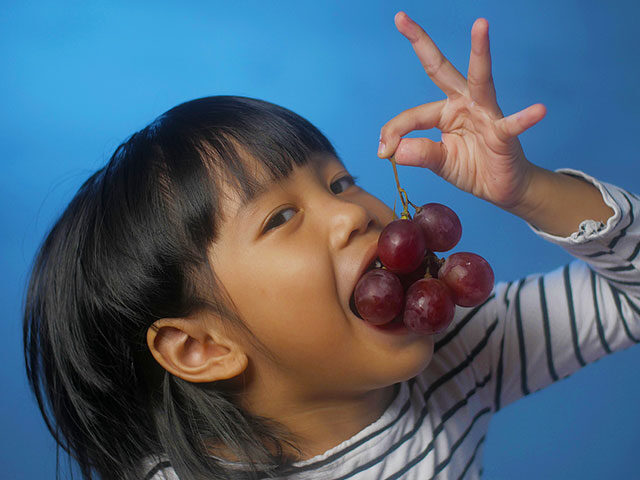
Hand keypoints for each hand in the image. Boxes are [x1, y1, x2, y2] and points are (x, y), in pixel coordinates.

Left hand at [378, 12, 546, 211]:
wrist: (501, 188)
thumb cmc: (472, 167)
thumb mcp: (439, 162)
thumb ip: (419, 154)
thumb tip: (393, 151)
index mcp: (444, 111)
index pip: (412, 115)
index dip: (394, 131)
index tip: (382, 150)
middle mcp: (464, 104)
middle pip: (440, 69)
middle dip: (421, 43)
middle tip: (401, 18)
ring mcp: (486, 114)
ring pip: (480, 80)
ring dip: (480, 52)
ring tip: (480, 25)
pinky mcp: (504, 133)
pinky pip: (512, 125)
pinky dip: (525, 118)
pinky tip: (539, 110)